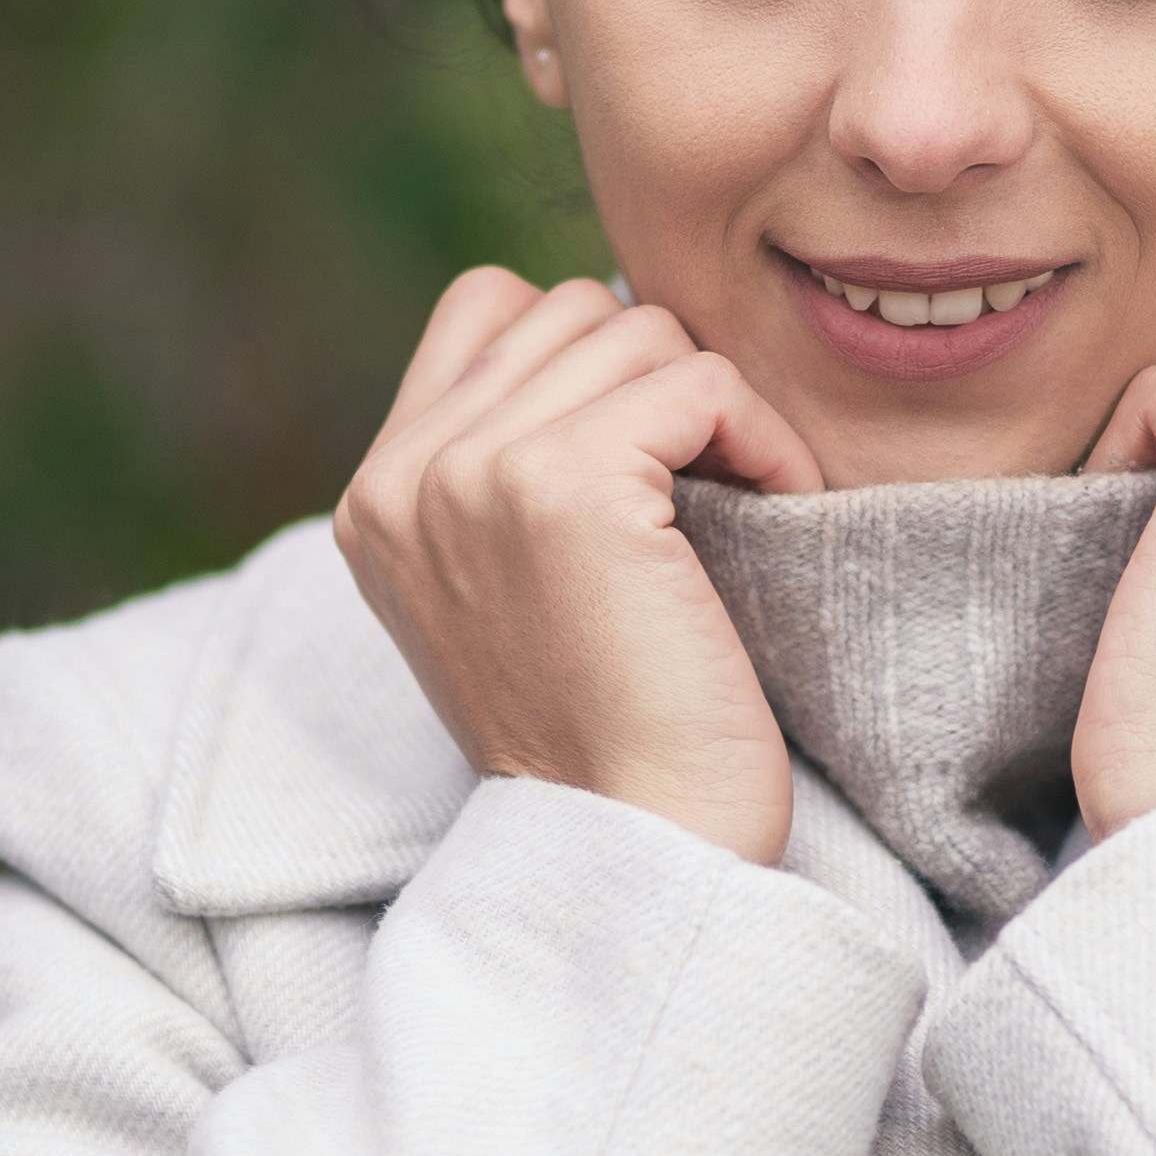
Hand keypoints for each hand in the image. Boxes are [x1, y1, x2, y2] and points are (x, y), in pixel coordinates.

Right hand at [336, 271, 828, 865]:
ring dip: (715, 408)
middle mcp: (404, 476)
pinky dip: (764, 436)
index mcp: (377, 496)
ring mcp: (472, 473)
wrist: (635, 848)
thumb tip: (616, 334)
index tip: (650, 458)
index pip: (487, 307)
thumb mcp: (512, 587)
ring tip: (739, 503)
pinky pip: (700, 380)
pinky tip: (778, 503)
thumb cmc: (609, 732)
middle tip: (709, 483)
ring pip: (638, 333)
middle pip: (570, 310)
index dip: (590, 357)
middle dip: (660, 381)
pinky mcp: (563, 485)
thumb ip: (510, 467)